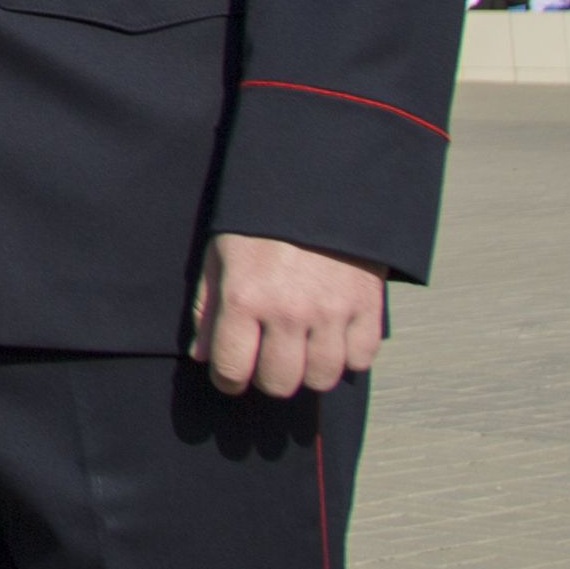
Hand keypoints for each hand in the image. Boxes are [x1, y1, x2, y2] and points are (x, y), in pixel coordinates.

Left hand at [188, 232, 387, 397]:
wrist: (318, 186)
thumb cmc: (259, 224)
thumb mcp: (220, 255)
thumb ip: (207, 307)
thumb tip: (202, 356)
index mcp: (244, 297)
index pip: (232, 368)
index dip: (228, 380)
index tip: (231, 375)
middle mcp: (288, 311)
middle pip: (279, 382)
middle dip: (268, 377)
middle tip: (268, 360)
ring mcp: (331, 312)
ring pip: (321, 379)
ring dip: (309, 371)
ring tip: (302, 351)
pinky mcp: (367, 307)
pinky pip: (360, 360)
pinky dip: (348, 356)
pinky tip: (334, 337)